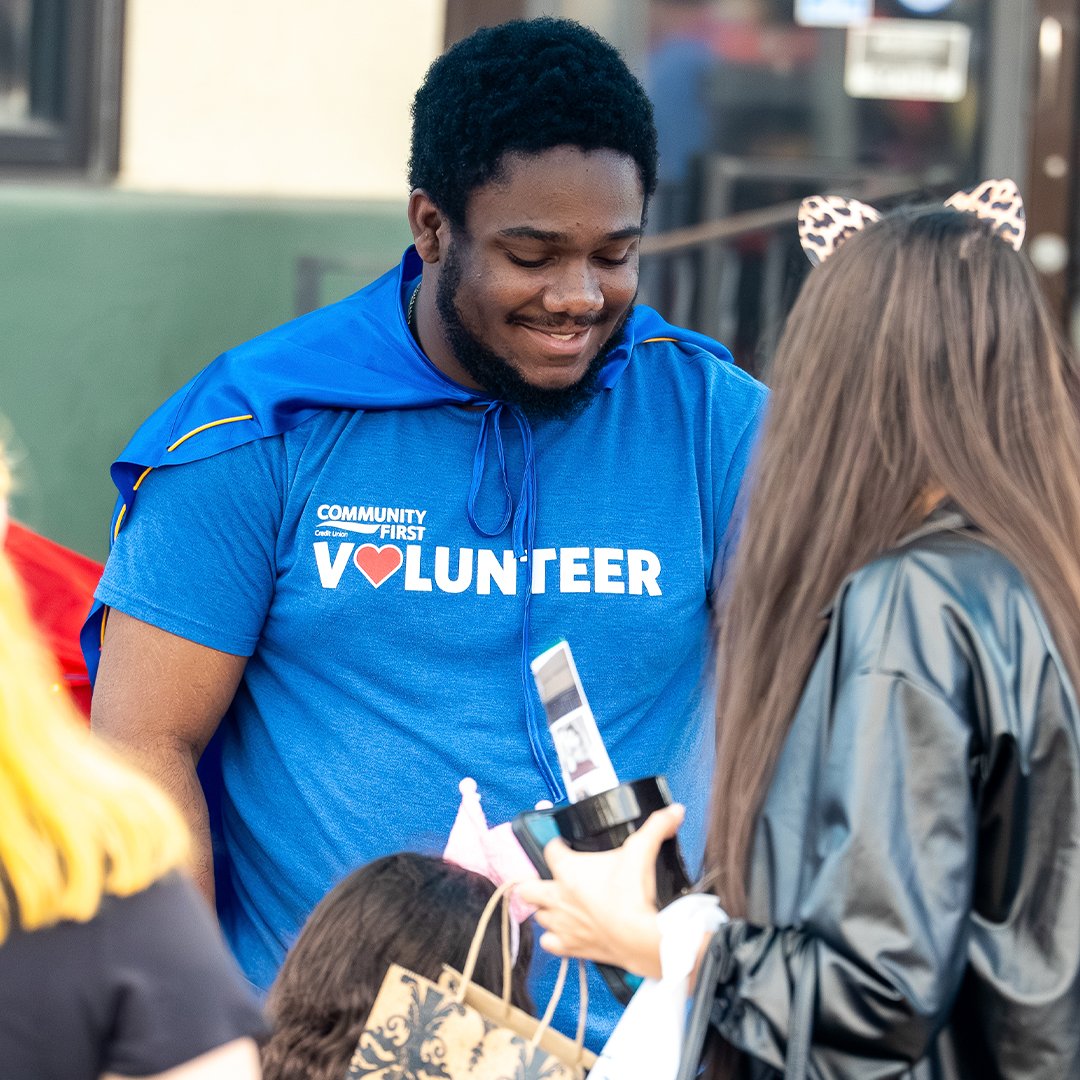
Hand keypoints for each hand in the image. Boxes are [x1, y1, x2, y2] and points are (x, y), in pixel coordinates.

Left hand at [513, 804, 684, 979]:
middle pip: (527, 888)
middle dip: (535, 882)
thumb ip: (656, 827)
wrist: (640, 938)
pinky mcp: (570, 947)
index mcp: (568, 870)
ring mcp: (562, 924)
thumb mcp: (643, 851)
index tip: (565, 845)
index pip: (550, 849)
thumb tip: (673, 811)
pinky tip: (566, 932)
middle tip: (550, 879)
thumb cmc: (634, 896)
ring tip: (560, 905)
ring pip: (538, 916)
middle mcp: (558, 897)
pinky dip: (554, 939)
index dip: (557, 844)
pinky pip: (549, 943)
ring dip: (546, 910)